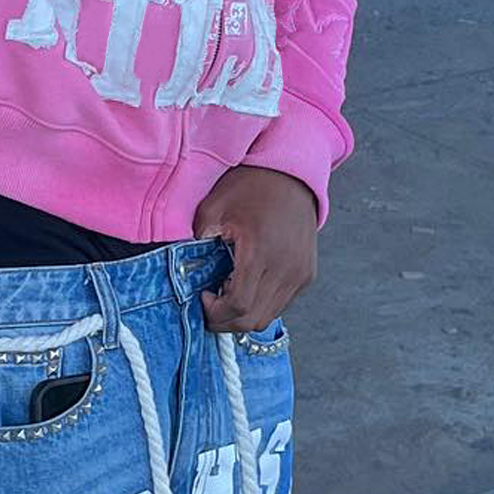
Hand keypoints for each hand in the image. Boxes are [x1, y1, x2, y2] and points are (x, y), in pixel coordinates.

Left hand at [194, 166, 318, 332]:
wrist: (291, 172)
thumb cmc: (250, 185)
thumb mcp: (214, 206)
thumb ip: (198, 239)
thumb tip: (186, 269)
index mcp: (261, 251)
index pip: (239, 305)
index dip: (216, 312)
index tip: (202, 297)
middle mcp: (286, 269)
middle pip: (254, 320)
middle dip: (227, 321)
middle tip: (210, 306)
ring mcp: (300, 274)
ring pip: (269, 316)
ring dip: (245, 314)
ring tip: (227, 292)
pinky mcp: (307, 274)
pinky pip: (282, 303)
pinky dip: (261, 303)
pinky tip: (247, 283)